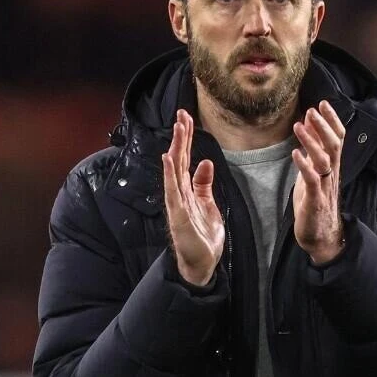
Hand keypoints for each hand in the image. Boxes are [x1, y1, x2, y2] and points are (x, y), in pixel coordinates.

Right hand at [162, 109, 224, 285]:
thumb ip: (203, 184)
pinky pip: (172, 191)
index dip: (186, 138)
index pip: (185, 159)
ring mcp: (176, 204)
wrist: (203, 263)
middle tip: (182, 113)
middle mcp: (178, 193)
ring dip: (176, 148)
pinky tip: (169, 158)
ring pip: (175, 170)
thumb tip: (206, 162)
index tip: (187, 117)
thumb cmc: (203, 236)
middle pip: (179, 160)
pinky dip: (170, 174)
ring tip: (178, 128)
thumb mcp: (208, 204)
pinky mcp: (178, 216)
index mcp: (187, 190)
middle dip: (181, 136)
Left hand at [291, 100, 345, 264]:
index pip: (338, 138)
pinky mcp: (315, 200)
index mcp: (331, 166)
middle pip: (334, 145)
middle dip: (324, 126)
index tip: (323, 103)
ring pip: (323, 160)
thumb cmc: (315, 201)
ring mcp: (324, 186)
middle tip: (312, 109)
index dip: (332, 120)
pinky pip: (312, 180)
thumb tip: (309, 124)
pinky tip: (295, 154)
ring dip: (312, 142)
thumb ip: (313, 149)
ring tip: (299, 126)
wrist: (321, 235)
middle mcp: (331, 173)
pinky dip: (304, 166)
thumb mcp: (313, 171)